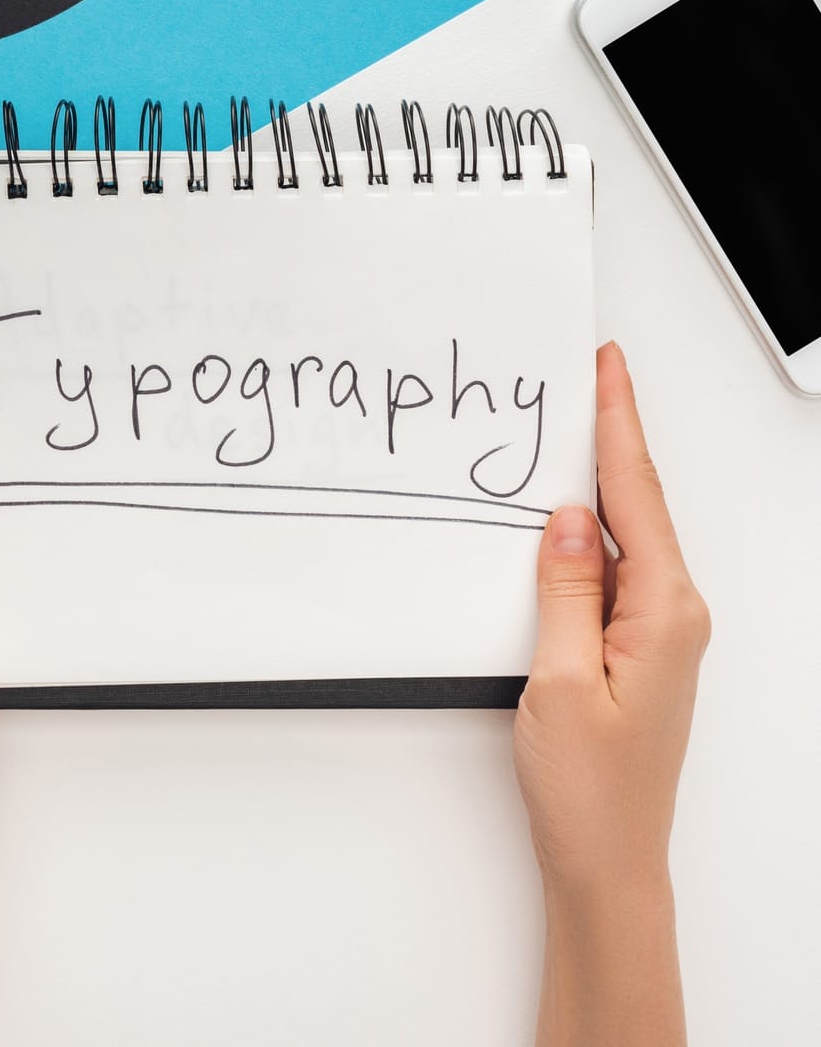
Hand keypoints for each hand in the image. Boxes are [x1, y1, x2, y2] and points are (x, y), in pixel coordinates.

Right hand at [518, 342, 708, 1046]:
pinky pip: (613, 573)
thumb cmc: (589, 789)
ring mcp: (660, 634)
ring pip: (623, 538)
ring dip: (595, 487)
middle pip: (637, 506)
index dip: (618, 424)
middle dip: (611, 438)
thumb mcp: (556, 681)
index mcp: (664, 613)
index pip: (635, 497)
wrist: (609, 861)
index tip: (609, 368)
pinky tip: (562, 522)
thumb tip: (564, 520)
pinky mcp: (638, 651)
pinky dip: (586, 537)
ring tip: (570, 432)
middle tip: (587, 377)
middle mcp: (675, 616)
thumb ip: (562, 592)